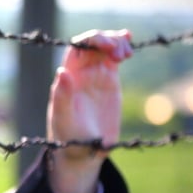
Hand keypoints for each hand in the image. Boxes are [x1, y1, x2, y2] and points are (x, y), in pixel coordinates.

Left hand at [45, 29, 133, 192]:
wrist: (83, 152)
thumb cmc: (69, 138)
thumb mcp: (64, 120)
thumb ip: (62, 97)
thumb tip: (62, 71)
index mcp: (67, 78)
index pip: (76, 48)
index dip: (91, 41)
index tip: (107, 46)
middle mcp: (80, 73)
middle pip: (93, 43)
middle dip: (107, 40)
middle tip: (120, 54)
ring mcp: (95, 75)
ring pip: (104, 48)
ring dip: (116, 42)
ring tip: (126, 54)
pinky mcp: (109, 82)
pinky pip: (114, 59)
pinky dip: (122, 48)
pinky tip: (129, 46)